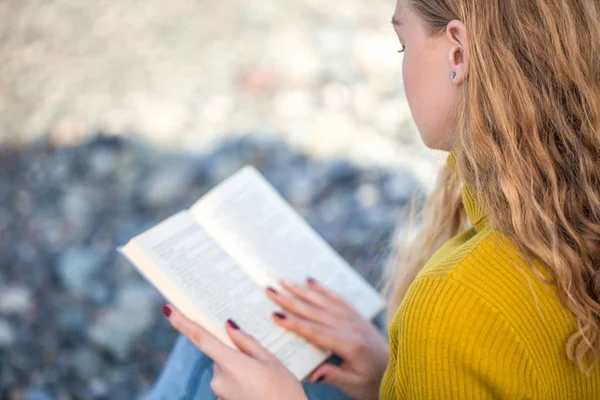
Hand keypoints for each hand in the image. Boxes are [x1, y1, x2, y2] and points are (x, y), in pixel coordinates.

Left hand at [162, 304, 307, 399]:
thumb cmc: (284, 392)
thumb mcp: (271, 361)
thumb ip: (247, 342)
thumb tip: (229, 326)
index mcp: (231, 363)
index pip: (201, 338)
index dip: (182, 322)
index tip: (167, 309)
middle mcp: (219, 379)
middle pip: (220, 355)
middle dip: (235, 353)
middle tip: (260, 360)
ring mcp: (220, 393)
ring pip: (226, 370)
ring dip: (240, 369)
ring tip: (265, 379)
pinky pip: (229, 384)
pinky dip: (241, 382)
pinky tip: (259, 389)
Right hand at [266, 277, 388, 399]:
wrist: (394, 372)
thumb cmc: (371, 382)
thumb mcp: (352, 384)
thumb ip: (333, 376)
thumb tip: (313, 373)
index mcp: (350, 345)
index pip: (316, 332)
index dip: (294, 324)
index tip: (275, 316)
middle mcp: (352, 327)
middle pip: (316, 312)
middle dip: (291, 300)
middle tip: (271, 290)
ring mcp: (355, 318)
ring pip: (325, 301)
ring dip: (302, 290)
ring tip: (284, 281)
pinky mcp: (357, 315)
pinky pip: (338, 298)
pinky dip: (323, 289)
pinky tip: (310, 281)